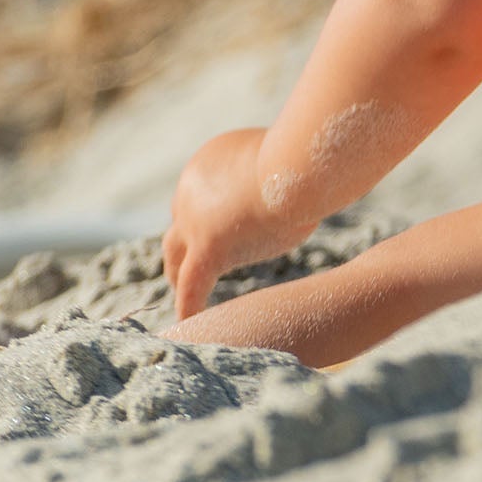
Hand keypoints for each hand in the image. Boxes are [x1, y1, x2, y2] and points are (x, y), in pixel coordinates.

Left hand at [162, 128, 311, 319]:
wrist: (299, 164)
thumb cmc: (307, 158)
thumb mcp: (287, 162)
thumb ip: (277, 180)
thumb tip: (295, 190)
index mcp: (212, 160)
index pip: (205, 190)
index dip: (215, 210)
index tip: (227, 227)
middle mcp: (193, 185)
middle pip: (182, 217)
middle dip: (187, 237)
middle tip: (190, 259)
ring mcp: (193, 217)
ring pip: (174, 250)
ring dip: (178, 270)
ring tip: (184, 291)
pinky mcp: (206, 248)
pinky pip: (191, 285)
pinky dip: (189, 304)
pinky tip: (190, 322)